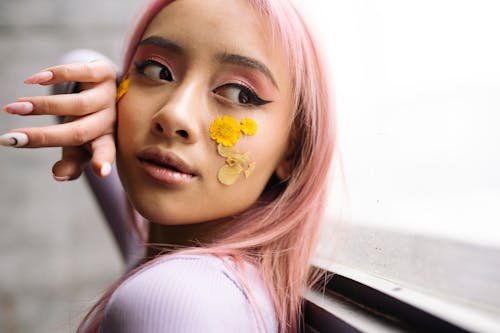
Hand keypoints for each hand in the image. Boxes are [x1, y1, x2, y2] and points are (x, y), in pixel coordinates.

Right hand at [1, 60, 116, 179]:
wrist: (103, 86)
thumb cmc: (87, 121)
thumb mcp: (80, 144)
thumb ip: (71, 163)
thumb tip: (58, 177)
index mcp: (106, 140)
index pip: (106, 153)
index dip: (102, 161)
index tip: (100, 171)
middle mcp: (110, 119)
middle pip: (80, 132)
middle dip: (45, 136)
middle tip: (12, 138)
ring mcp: (108, 95)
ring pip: (78, 104)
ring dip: (43, 106)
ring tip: (14, 108)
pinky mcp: (104, 72)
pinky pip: (82, 72)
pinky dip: (57, 75)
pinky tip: (33, 80)